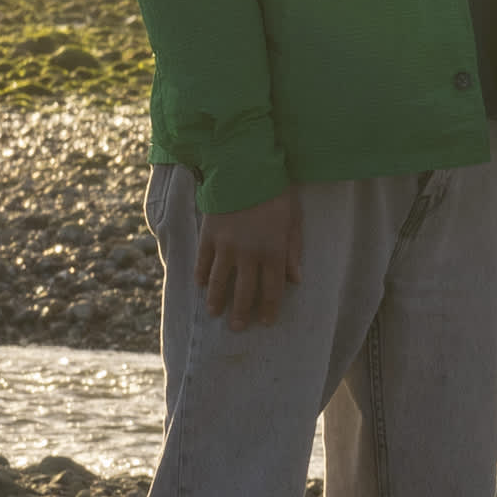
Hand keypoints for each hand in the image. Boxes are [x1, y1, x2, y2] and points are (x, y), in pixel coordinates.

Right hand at [195, 190, 303, 329]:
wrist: (244, 169)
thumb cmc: (275, 192)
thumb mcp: (294, 220)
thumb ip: (293, 250)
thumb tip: (296, 279)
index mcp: (273, 252)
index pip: (272, 289)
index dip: (269, 308)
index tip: (266, 322)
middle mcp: (248, 255)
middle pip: (244, 291)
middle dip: (241, 312)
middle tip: (237, 328)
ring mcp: (225, 246)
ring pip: (219, 281)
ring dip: (217, 300)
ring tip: (214, 313)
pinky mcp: (208, 236)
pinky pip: (202, 262)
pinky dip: (201, 275)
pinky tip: (200, 286)